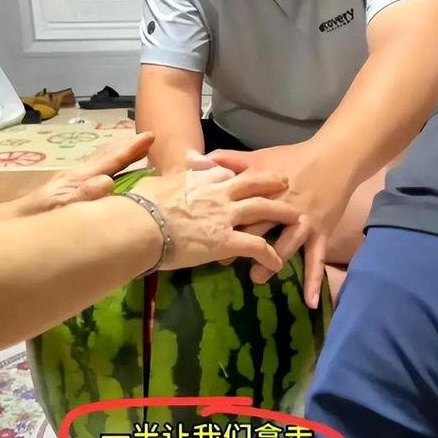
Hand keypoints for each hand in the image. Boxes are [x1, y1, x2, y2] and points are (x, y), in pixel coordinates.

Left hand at [18, 133, 154, 214]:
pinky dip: (109, 165)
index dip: (132, 149)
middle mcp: (78, 174)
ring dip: (119, 153)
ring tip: (135, 149)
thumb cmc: (38, 219)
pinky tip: (110, 173)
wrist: (12, 223)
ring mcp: (72, 180)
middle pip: (107, 155)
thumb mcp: (62, 208)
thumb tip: (108, 181)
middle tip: (148, 139)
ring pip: (101, 161)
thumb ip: (84, 196)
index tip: (151, 136)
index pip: (111, 160)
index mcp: (81, 177)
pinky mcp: (68, 189)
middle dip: (128, 146)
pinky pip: (96, 171)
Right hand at [132, 167, 298, 273]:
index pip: (227, 172)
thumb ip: (167, 179)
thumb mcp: (155, 183)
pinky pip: (257, 247)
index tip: (247, 176)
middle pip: (255, 183)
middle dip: (273, 182)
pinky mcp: (226, 241)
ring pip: (264, 210)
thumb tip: (161, 176)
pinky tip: (278, 264)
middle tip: (286, 182)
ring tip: (298, 219)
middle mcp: (218, 194)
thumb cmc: (140, 206)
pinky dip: (271, 256)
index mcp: (200, 179)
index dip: (239, 174)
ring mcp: (225, 216)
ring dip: (283, 214)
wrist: (140, 226)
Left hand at [206, 142, 352, 307]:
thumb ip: (228, 160)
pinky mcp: (320, 233)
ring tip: (256, 278)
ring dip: (271, 262)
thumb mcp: (259, 157)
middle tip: (221, 262)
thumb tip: (196, 158)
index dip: (220, 219)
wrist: (333, 159)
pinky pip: (317, 259)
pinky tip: (310, 301)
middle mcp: (282, 207)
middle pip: (258, 227)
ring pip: (285, 244)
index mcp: (263, 190)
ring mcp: (303, 222)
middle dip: (241, 244)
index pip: (237, 206)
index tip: (202, 233)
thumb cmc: (292, 159)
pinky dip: (314, 280)